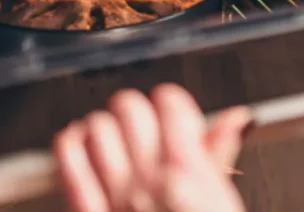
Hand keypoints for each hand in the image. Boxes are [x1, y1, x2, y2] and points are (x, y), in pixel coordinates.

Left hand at [54, 84, 249, 211]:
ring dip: (103, 124)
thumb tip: (233, 120)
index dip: (171, 101)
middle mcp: (151, 181)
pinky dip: (70, 147)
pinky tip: (74, 140)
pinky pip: (71, 170)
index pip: (170, 104)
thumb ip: (219, 156)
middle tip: (142, 119)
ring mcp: (118, 199)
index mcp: (190, 172)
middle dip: (137, 109)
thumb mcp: (223, 204)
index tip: (171, 105)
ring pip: (98, 130)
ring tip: (109, 130)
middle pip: (131, 110)